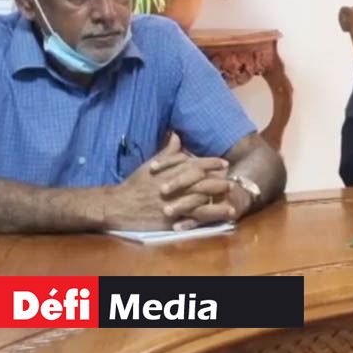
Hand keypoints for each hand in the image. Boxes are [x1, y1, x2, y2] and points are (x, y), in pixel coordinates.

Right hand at [101, 143, 229, 230]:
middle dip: (219, 179)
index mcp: (172, 170)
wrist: (120, 205)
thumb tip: (176, 135)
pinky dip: (212, 214)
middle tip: (231, 179)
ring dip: (218, 195)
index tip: (224, 163)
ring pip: (203, 196)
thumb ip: (167, 152)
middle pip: (203, 179)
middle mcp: (176, 184)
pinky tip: (224, 213)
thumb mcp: (151, 165)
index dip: (212, 162)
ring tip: (232, 195)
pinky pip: (197, 215)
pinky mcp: (174, 216)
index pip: (197, 163)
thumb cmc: (135, 184)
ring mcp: (176, 201)